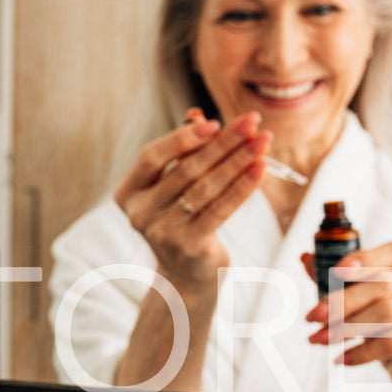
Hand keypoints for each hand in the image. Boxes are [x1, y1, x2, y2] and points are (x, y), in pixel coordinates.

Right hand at [114, 108, 268, 294]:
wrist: (186, 276)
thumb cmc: (182, 221)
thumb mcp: (176, 186)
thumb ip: (182, 152)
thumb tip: (196, 115)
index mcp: (129, 193)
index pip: (152, 156)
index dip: (182, 138)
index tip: (215, 122)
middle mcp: (139, 213)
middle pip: (185, 169)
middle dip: (223, 142)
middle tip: (252, 122)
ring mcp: (162, 232)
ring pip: (205, 187)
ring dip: (238, 161)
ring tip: (263, 142)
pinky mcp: (188, 246)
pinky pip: (220, 209)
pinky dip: (242, 187)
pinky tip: (260, 169)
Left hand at [301, 242, 391, 391]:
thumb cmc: (390, 328)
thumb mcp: (363, 303)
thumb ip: (338, 280)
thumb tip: (306, 258)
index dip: (364, 259)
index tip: (333, 273)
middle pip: (384, 285)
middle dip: (341, 302)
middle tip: (310, 318)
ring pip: (388, 313)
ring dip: (346, 327)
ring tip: (318, 339)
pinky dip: (362, 352)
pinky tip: (341, 359)